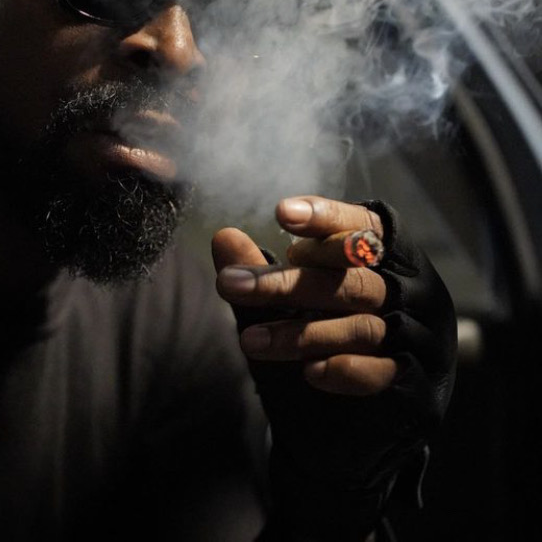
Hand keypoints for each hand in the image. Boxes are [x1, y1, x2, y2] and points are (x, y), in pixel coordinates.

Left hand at [212, 196, 456, 539]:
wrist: (348, 432)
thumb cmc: (320, 343)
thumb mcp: (285, 306)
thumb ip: (263, 272)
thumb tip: (222, 236)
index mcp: (391, 258)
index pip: (367, 226)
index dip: (328, 218)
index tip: (281, 213)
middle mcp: (415, 293)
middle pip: (352, 279)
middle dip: (288, 282)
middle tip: (229, 284)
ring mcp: (422, 340)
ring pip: (362, 326)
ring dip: (301, 332)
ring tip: (248, 340)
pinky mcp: (420, 387)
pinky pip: (383, 372)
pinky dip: (344, 370)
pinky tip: (309, 373)